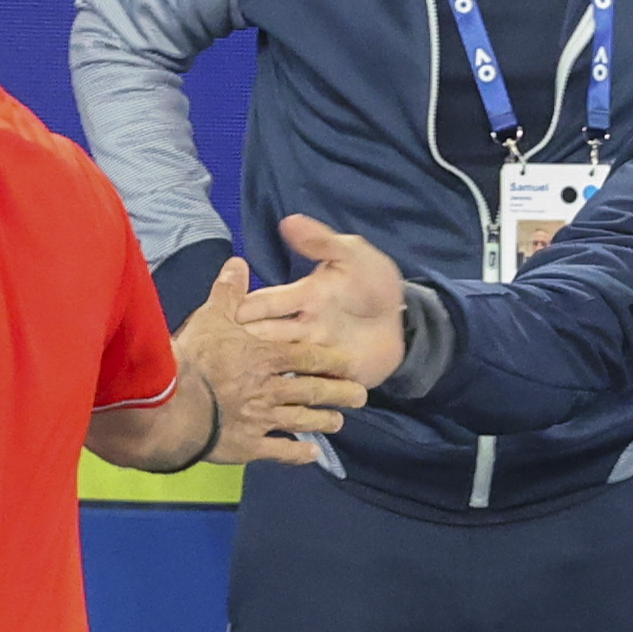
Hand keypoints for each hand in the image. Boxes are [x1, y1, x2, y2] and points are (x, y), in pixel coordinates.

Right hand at [176, 257, 367, 465]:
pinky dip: (296, 453)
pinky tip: (312, 455)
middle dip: (338, 392)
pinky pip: (279, 450)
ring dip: (322, 421)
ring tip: (339, 422)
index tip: (348, 362)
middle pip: (312, 389)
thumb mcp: (210, 316)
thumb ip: (228, 291)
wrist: (172, 405)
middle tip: (360, 396)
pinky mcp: (248, 446)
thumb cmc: (192, 358)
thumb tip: (238, 262)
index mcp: (265, 357)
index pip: (306, 356)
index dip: (329, 359)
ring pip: (301, 420)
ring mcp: (261, 419)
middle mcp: (270, 388)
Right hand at [233, 216, 408, 388]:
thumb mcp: (352, 255)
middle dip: (247, 348)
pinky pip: (308, 392)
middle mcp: (301, 328)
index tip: (227, 317)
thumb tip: (288, 221)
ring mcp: (315, 356)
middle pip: (265, 339)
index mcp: (302, 297)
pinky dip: (296, 400)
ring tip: (254, 390)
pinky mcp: (331, 378)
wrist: (405, 319)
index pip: (263, 303)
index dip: (245, 309)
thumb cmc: (372, 283)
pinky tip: (282, 410)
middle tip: (228, 360)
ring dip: (269, 378)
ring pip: (283, 368)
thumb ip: (322, 242)